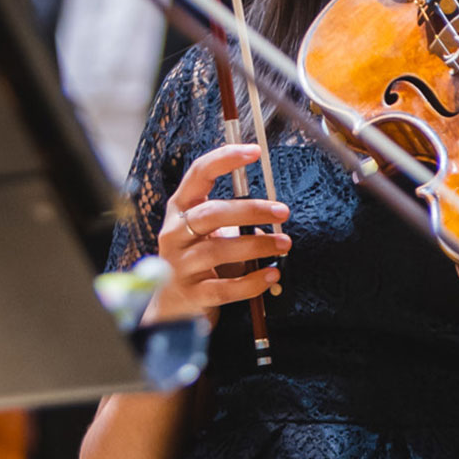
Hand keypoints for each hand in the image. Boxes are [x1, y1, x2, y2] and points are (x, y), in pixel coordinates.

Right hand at [145, 143, 290, 325]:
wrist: (174, 306)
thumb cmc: (199, 260)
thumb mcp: (211, 232)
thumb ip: (235, 218)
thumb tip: (274, 212)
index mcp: (181, 210)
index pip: (197, 175)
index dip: (224, 160)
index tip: (254, 151)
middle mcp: (175, 233)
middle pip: (210, 213)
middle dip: (250, 210)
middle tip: (283, 211)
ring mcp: (179, 265)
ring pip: (218, 251)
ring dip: (257, 245)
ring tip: (284, 244)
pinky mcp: (190, 294)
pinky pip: (224, 288)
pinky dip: (251, 282)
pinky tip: (271, 275)